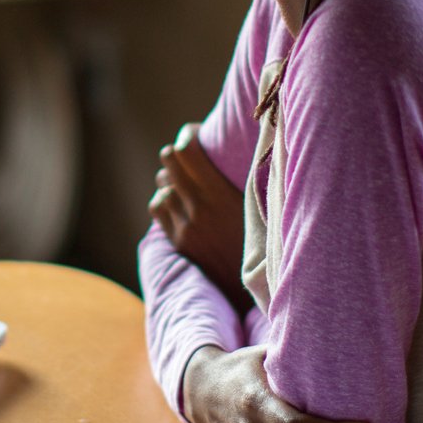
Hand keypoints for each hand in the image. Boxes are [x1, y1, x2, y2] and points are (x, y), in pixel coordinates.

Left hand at [150, 123, 250, 312]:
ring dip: (171, 180)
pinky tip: (179, 203)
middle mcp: (197, 207)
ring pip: (161, 185)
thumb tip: (245, 144)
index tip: (196, 134)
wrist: (251, 288)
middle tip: (189, 155)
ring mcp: (184, 225)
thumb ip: (245, 177)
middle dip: (178, 153)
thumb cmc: (264, 240)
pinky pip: (157, 208)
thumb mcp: (258, 205)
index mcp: (219, 194)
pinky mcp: (177, 240)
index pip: (187, 151)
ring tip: (186, 183)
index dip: (189, 136)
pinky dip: (165, 201)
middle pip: (169, 161)